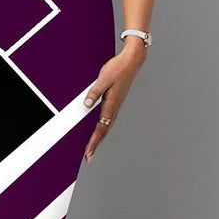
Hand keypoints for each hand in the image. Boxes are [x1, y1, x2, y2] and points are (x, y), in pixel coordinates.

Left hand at [82, 38, 147, 163]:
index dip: (93, 141)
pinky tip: (99, 131)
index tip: (88, 152)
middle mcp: (114, 107)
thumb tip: (87, 105)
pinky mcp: (115, 101)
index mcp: (111, 104)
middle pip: (104, 131)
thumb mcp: (103, 79)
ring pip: (106, 126)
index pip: (100, 128)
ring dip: (99, 138)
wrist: (131, 61)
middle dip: (96, 144)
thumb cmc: (118, 68)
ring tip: (92, 148)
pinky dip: (102, 128)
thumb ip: (94, 93)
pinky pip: (108, 119)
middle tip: (88, 157)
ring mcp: (116, 105)